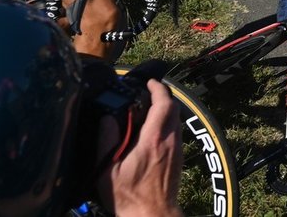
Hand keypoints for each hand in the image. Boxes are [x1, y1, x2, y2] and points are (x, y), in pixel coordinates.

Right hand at [97, 79, 182, 216]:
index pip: (163, 104)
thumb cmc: (129, 197)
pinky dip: (167, 124)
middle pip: (173, 108)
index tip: (150, 82)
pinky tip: (152, 131)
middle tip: (148, 93)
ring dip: (165, 110)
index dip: (158, 88)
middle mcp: (170, 141)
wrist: (152, 215)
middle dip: (162, 96)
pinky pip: (176, 132)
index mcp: (154, 140)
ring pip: (176, 120)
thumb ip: (107, 141)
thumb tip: (108, 119)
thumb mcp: (108, 171)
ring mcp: (178, 150)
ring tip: (147, 110)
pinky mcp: (179, 158)